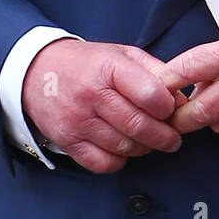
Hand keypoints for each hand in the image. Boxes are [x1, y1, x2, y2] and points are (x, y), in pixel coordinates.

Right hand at [22, 38, 182, 173]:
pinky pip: (102, 163)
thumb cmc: (88, 63)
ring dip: (145, 148)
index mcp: (109, 68)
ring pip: (123, 146)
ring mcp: (77, 121)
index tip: (174, 109)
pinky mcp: (67, 142)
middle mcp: (91, 96)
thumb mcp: (122, 54)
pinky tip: (126, 149)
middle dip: (164, 136)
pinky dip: (120, 161)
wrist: (37, 72)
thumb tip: (181, 98)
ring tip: (152, 141)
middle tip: (174, 138)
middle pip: (138, 125)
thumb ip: (154, 72)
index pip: (149, 94)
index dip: (168, 106)